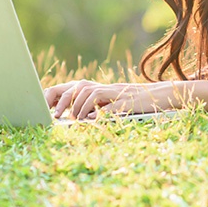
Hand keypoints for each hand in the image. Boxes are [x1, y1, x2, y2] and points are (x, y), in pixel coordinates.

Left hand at [44, 79, 168, 119]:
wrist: (162, 95)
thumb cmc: (135, 103)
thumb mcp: (112, 104)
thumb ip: (96, 107)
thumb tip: (80, 117)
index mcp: (100, 88)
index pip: (73, 87)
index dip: (57, 95)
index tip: (44, 107)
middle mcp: (106, 87)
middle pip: (79, 87)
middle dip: (64, 100)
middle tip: (56, 115)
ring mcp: (117, 93)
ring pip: (91, 93)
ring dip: (79, 107)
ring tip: (75, 119)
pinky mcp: (128, 101)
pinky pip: (111, 106)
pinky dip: (100, 112)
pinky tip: (94, 119)